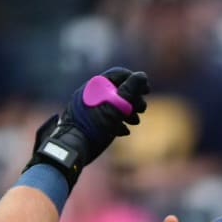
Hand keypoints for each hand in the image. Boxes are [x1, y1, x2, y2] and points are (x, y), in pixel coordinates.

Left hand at [25, 67, 150, 186]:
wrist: (74, 146)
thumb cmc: (94, 126)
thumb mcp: (116, 107)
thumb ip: (129, 91)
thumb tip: (142, 76)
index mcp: (97, 86)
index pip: (120, 75)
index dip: (136, 81)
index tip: (147, 91)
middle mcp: (93, 93)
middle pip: (120, 90)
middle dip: (134, 99)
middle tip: (142, 110)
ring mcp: (92, 107)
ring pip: (115, 104)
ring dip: (129, 112)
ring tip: (135, 122)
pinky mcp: (91, 121)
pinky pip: (108, 117)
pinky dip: (119, 122)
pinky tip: (124, 131)